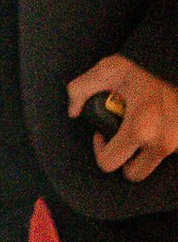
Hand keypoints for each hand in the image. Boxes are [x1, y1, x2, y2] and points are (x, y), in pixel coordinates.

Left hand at [66, 52, 177, 185]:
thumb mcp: (108, 70)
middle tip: (120, 137)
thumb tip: (73, 112)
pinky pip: (166, 158)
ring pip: (150, 167)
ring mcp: (176, 146)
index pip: (109, 162)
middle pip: (133, 174)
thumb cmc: (145, 70)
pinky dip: (155, 148)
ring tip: (137, 132)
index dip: (100, 150)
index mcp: (140, 128)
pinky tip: (153, 128)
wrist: (177, 67)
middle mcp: (161, 142)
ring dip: (140, 155)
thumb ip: (81, 88)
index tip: (103, 132)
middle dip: (123, 159)